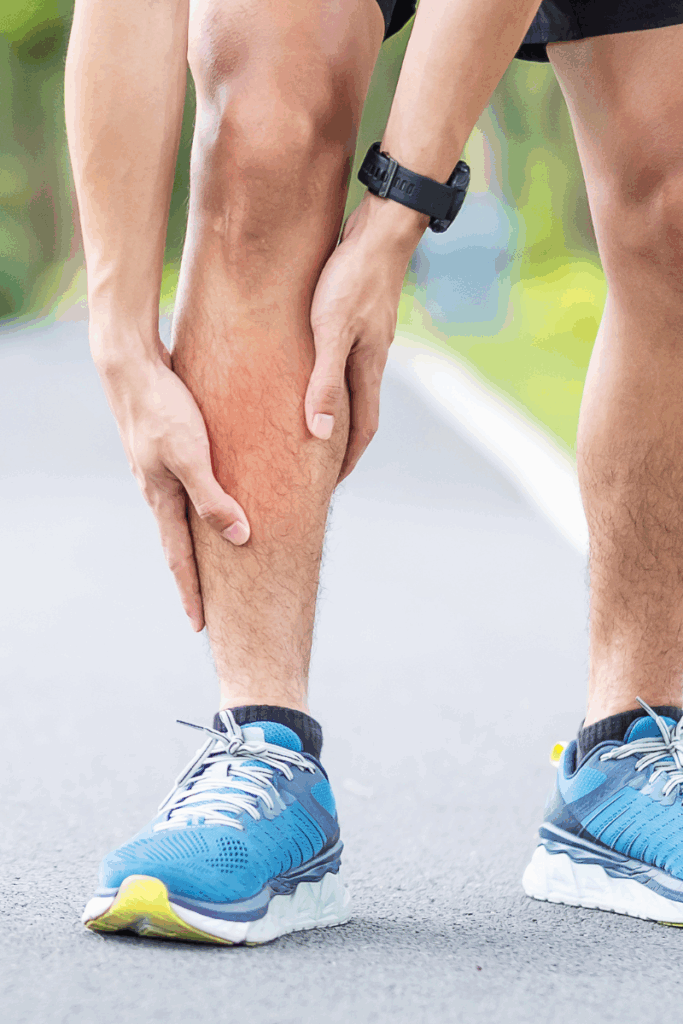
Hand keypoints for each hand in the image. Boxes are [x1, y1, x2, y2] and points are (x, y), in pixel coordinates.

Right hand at [95, 341, 249, 630]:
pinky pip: (193, 489)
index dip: (191, 594)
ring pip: (187, 518)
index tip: (201, 628)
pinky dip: (206, 509)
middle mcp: (160, 492)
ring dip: (202, 545)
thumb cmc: (164, 408)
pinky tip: (218, 505)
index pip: (180, 560)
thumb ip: (213, 498)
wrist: (131, 365)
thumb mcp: (191, 456)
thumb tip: (240, 539)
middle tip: (212, 608)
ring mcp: (163, 472)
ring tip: (219, 566)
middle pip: (182, 545)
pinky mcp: (172, 450)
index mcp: (162, 500)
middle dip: (197, 578)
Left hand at [306, 193, 427, 480]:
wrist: (380, 230)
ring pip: (353, 389)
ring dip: (338, 414)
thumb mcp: (330, 330)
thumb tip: (319, 433)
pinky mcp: (360, 320)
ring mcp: (369, 340)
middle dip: (342, 447)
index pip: (361, 431)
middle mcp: (372, 360)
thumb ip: (323, 381)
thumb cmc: (351, 278)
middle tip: (318, 470)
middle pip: (360, 416)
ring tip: (313, 430)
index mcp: (368, 370)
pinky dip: (332, 382)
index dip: (346, 461)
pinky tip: (315, 374)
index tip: (329, 487)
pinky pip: (346, 363)